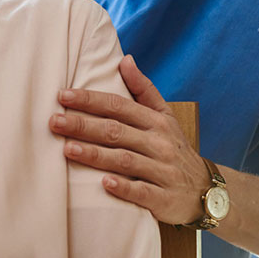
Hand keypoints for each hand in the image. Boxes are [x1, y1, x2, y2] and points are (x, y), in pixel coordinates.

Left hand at [49, 54, 212, 224]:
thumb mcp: (165, 116)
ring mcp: (162, 171)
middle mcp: (159, 143)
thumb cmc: (174, 148)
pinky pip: (142, 192)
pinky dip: (124, 187)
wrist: (204, 191)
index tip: (63, 95)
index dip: (90, 100)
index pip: (119, 106)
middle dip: (83, 125)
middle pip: (116, 131)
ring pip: (124, 160)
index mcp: (156, 121)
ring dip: (96, 154)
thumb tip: (124, 59)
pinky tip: (104, 184)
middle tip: (54, 121)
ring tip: (67, 149)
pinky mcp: (163, 198)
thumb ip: (143, 89)